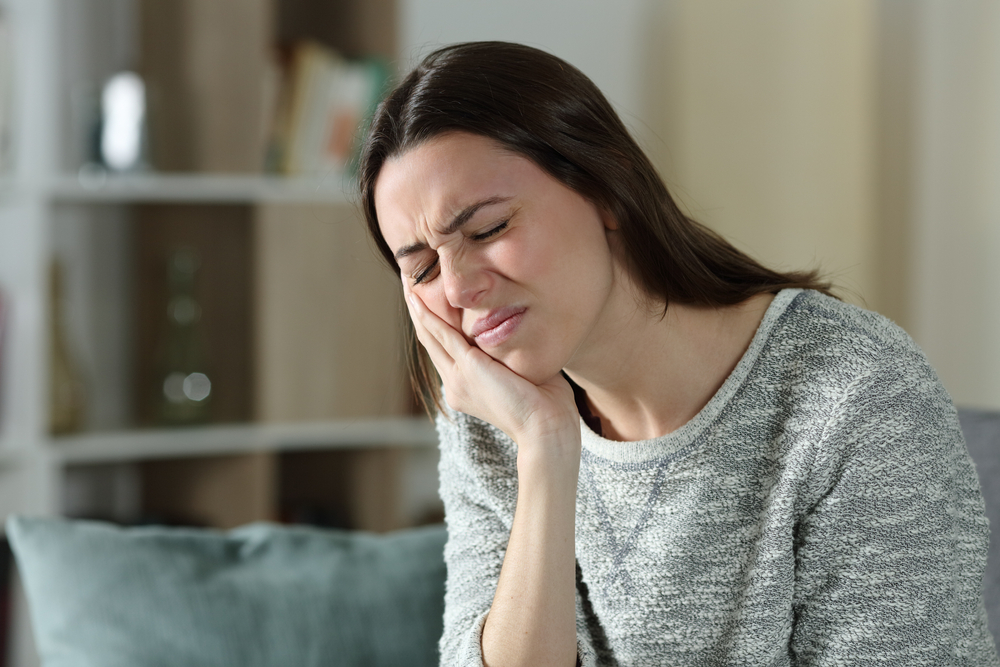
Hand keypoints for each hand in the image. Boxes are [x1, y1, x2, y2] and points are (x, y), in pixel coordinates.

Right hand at [403, 284, 579, 450]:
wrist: (546, 428)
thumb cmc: (547, 405)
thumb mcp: (524, 374)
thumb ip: (514, 354)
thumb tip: (524, 330)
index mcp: (468, 389)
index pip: (446, 351)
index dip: (436, 326)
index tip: (429, 303)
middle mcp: (456, 385)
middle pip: (430, 342)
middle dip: (419, 312)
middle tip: (409, 284)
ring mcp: (458, 378)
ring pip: (431, 337)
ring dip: (418, 309)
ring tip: (408, 284)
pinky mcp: (468, 368)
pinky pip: (442, 335)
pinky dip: (428, 316)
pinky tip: (416, 299)